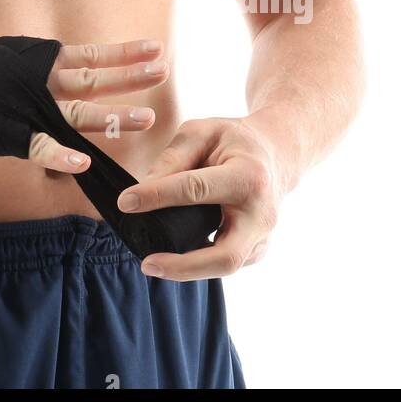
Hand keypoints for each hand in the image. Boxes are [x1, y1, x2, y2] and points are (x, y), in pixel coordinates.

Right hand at [33, 39, 167, 175]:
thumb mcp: (22, 64)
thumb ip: (51, 68)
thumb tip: (83, 65)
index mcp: (51, 67)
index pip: (94, 57)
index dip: (125, 53)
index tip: (156, 48)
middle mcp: (48, 85)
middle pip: (94, 81)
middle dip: (129, 77)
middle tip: (163, 72)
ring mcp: (35, 110)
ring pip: (79, 114)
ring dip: (112, 117)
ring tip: (148, 119)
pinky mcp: (19, 135)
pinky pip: (42, 149)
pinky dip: (60, 156)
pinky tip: (84, 163)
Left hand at [116, 116, 284, 278]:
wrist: (275, 154)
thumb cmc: (232, 139)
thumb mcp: (202, 131)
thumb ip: (173, 157)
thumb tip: (145, 189)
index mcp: (248, 176)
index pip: (196, 190)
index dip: (158, 196)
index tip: (126, 202)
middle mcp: (261, 214)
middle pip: (226, 257)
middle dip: (184, 266)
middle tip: (146, 264)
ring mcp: (263, 237)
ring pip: (225, 267)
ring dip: (187, 270)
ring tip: (152, 262)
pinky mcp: (257, 250)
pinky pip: (224, 263)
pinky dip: (198, 264)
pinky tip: (173, 258)